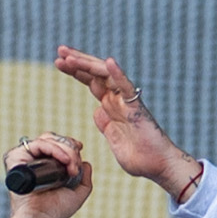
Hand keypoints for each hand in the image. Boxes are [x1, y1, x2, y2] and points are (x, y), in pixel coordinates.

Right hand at [0, 133, 92, 217]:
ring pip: (47, 139)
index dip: (68, 143)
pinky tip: (64, 160)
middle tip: (75, 165)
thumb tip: (86, 163)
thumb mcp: (77, 194)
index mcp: (42, 165)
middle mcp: (32, 159)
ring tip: (71, 167)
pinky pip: (37, 144)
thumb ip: (85, 180)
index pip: (55, 143)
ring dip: (65, 150)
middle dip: (69, 147)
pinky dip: (53, 149)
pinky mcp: (16, 158)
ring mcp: (23, 157)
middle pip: (52, 138)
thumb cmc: (55, 210)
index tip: (79, 149)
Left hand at [54, 47, 199, 199]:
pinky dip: (118, 74)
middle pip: (95, 73)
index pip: (90, 81)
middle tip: (60, 50)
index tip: (59, 62)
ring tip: (69, 57)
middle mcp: (117, 99)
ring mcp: (126, 101)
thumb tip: (98, 111)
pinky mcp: (136, 108)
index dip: (75, 71)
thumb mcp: (113, 139)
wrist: (157, 166)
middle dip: (77, 61)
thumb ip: (105, 124)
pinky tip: (109, 62)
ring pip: (105, 76)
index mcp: (110, 106)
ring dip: (87, 64)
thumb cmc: (139, 157)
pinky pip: (127, 88)